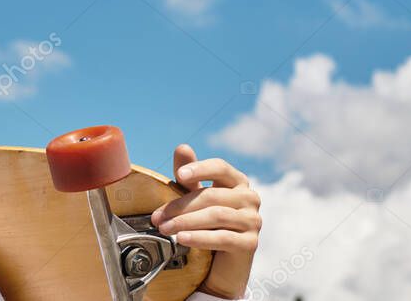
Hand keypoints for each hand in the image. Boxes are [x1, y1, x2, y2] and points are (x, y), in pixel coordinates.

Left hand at [151, 144, 260, 298]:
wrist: (221, 264)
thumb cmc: (207, 225)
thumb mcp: (195, 197)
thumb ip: (189, 175)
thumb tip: (182, 147)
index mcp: (237, 182)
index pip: (220, 168)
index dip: (200, 168)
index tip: (180, 174)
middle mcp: (250, 198)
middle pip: (211, 195)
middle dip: (180, 206)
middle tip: (157, 217)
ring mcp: (253, 221)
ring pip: (216, 216)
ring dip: (185, 222)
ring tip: (165, 228)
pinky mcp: (250, 243)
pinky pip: (222, 238)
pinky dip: (199, 238)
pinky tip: (182, 239)